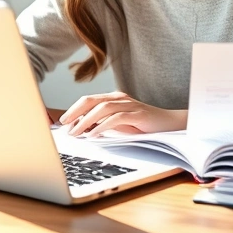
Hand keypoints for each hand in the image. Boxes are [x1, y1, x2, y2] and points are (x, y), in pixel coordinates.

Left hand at [59, 92, 187, 136]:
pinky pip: (117, 118)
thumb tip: (82, 129)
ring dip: (86, 120)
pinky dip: (103, 126)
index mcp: (114, 99)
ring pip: (102, 108)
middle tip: (63, 125)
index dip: (74, 109)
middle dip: (75, 112)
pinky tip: (94, 134)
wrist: (170, 125)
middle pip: (92, 101)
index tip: (62, 121)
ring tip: (76, 132)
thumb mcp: (119, 125)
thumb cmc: (143, 126)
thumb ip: (103, 123)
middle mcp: (120, 98)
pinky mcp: (138, 114)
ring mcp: (129, 105)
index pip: (89, 100)